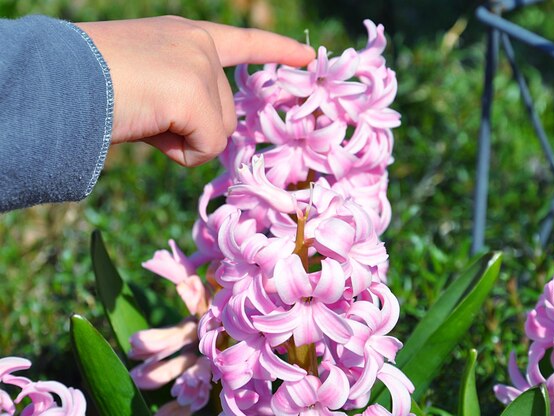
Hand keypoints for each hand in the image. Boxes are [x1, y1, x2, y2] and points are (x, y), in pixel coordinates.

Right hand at [76, 16, 314, 165]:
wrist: (59, 79)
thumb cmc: (92, 85)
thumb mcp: (148, 81)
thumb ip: (184, 97)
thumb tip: (209, 135)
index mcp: (185, 36)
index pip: (243, 42)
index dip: (277, 50)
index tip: (309, 58)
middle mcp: (197, 44)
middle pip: (225, 112)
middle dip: (192, 128)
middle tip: (146, 113)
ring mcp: (199, 67)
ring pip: (218, 132)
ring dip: (183, 140)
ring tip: (143, 117)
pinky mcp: (194, 93)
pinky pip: (207, 147)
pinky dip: (180, 151)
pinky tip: (149, 129)